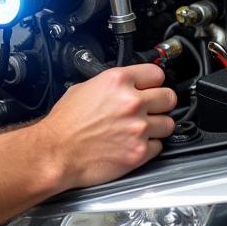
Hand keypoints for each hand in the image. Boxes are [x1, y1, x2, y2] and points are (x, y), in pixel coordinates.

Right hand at [37, 64, 176, 189]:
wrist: (57, 152)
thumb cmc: (65, 123)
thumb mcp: (83, 88)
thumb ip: (109, 84)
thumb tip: (122, 85)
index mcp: (118, 81)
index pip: (156, 73)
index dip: (153, 81)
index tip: (152, 87)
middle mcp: (131, 102)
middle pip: (169, 97)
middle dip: (161, 103)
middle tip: (152, 108)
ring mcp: (138, 128)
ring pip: (168, 124)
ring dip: (158, 126)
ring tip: (142, 129)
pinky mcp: (139, 152)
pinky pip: (159, 146)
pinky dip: (149, 146)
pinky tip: (134, 144)